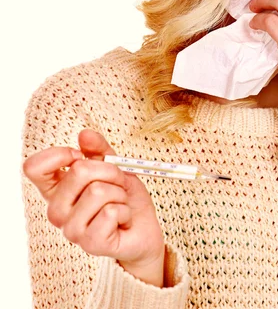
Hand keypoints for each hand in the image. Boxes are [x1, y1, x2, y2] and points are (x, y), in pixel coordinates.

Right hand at [22, 129, 164, 285]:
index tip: (80, 155)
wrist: (142, 227)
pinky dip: (125, 210)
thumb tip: (84, 134)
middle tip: (117, 184)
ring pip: (98, 191)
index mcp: (56, 190)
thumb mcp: (112, 166)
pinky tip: (122, 220)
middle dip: (110, 171)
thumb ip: (98, 149)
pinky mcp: (90, 243)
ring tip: (120, 203)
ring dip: (119, 193)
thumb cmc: (123, 197)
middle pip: (79, 171)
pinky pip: (110, 211)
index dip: (58, 154)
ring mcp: (71, 230)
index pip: (33, 168)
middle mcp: (57, 210)